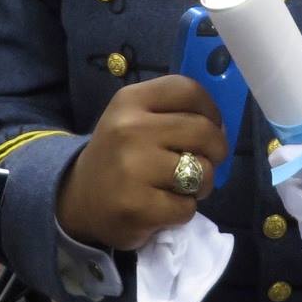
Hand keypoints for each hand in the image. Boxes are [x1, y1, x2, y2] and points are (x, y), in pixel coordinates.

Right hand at [56, 76, 227, 250]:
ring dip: (200, 185)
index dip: (211, 110)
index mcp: (130, 100)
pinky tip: (162, 207)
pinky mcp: (137, 207)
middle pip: (204, 132)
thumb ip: (174, 114)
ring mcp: (132, 168)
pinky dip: (182, 211)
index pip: (189, 91)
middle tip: (201, 163)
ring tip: (180, 187)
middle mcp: (129, 129)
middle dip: (215, 151)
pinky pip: (186, 207)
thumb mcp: (135, 119)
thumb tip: (222, 128)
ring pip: (201, 172)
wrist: (79, 200)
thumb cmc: (120, 156)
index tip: (209, 126)